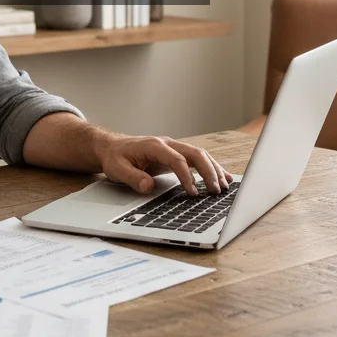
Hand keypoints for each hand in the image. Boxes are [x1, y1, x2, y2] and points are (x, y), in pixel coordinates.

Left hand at [95, 134, 233, 196]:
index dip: (187, 176)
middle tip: (216, 191)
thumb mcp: (117, 169)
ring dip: (213, 169)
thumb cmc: (115, 157)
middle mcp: (167, 143)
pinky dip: (211, 167)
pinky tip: (222, 177)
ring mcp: (173, 147)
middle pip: (195, 154)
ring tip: (225, 186)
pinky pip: (197, 159)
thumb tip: (148, 186)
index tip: (193, 193)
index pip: (177, 159)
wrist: (112, 147)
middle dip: (208, 172)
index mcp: (154, 146)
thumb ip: (132, 178)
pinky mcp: (176, 154)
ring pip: (200, 155)